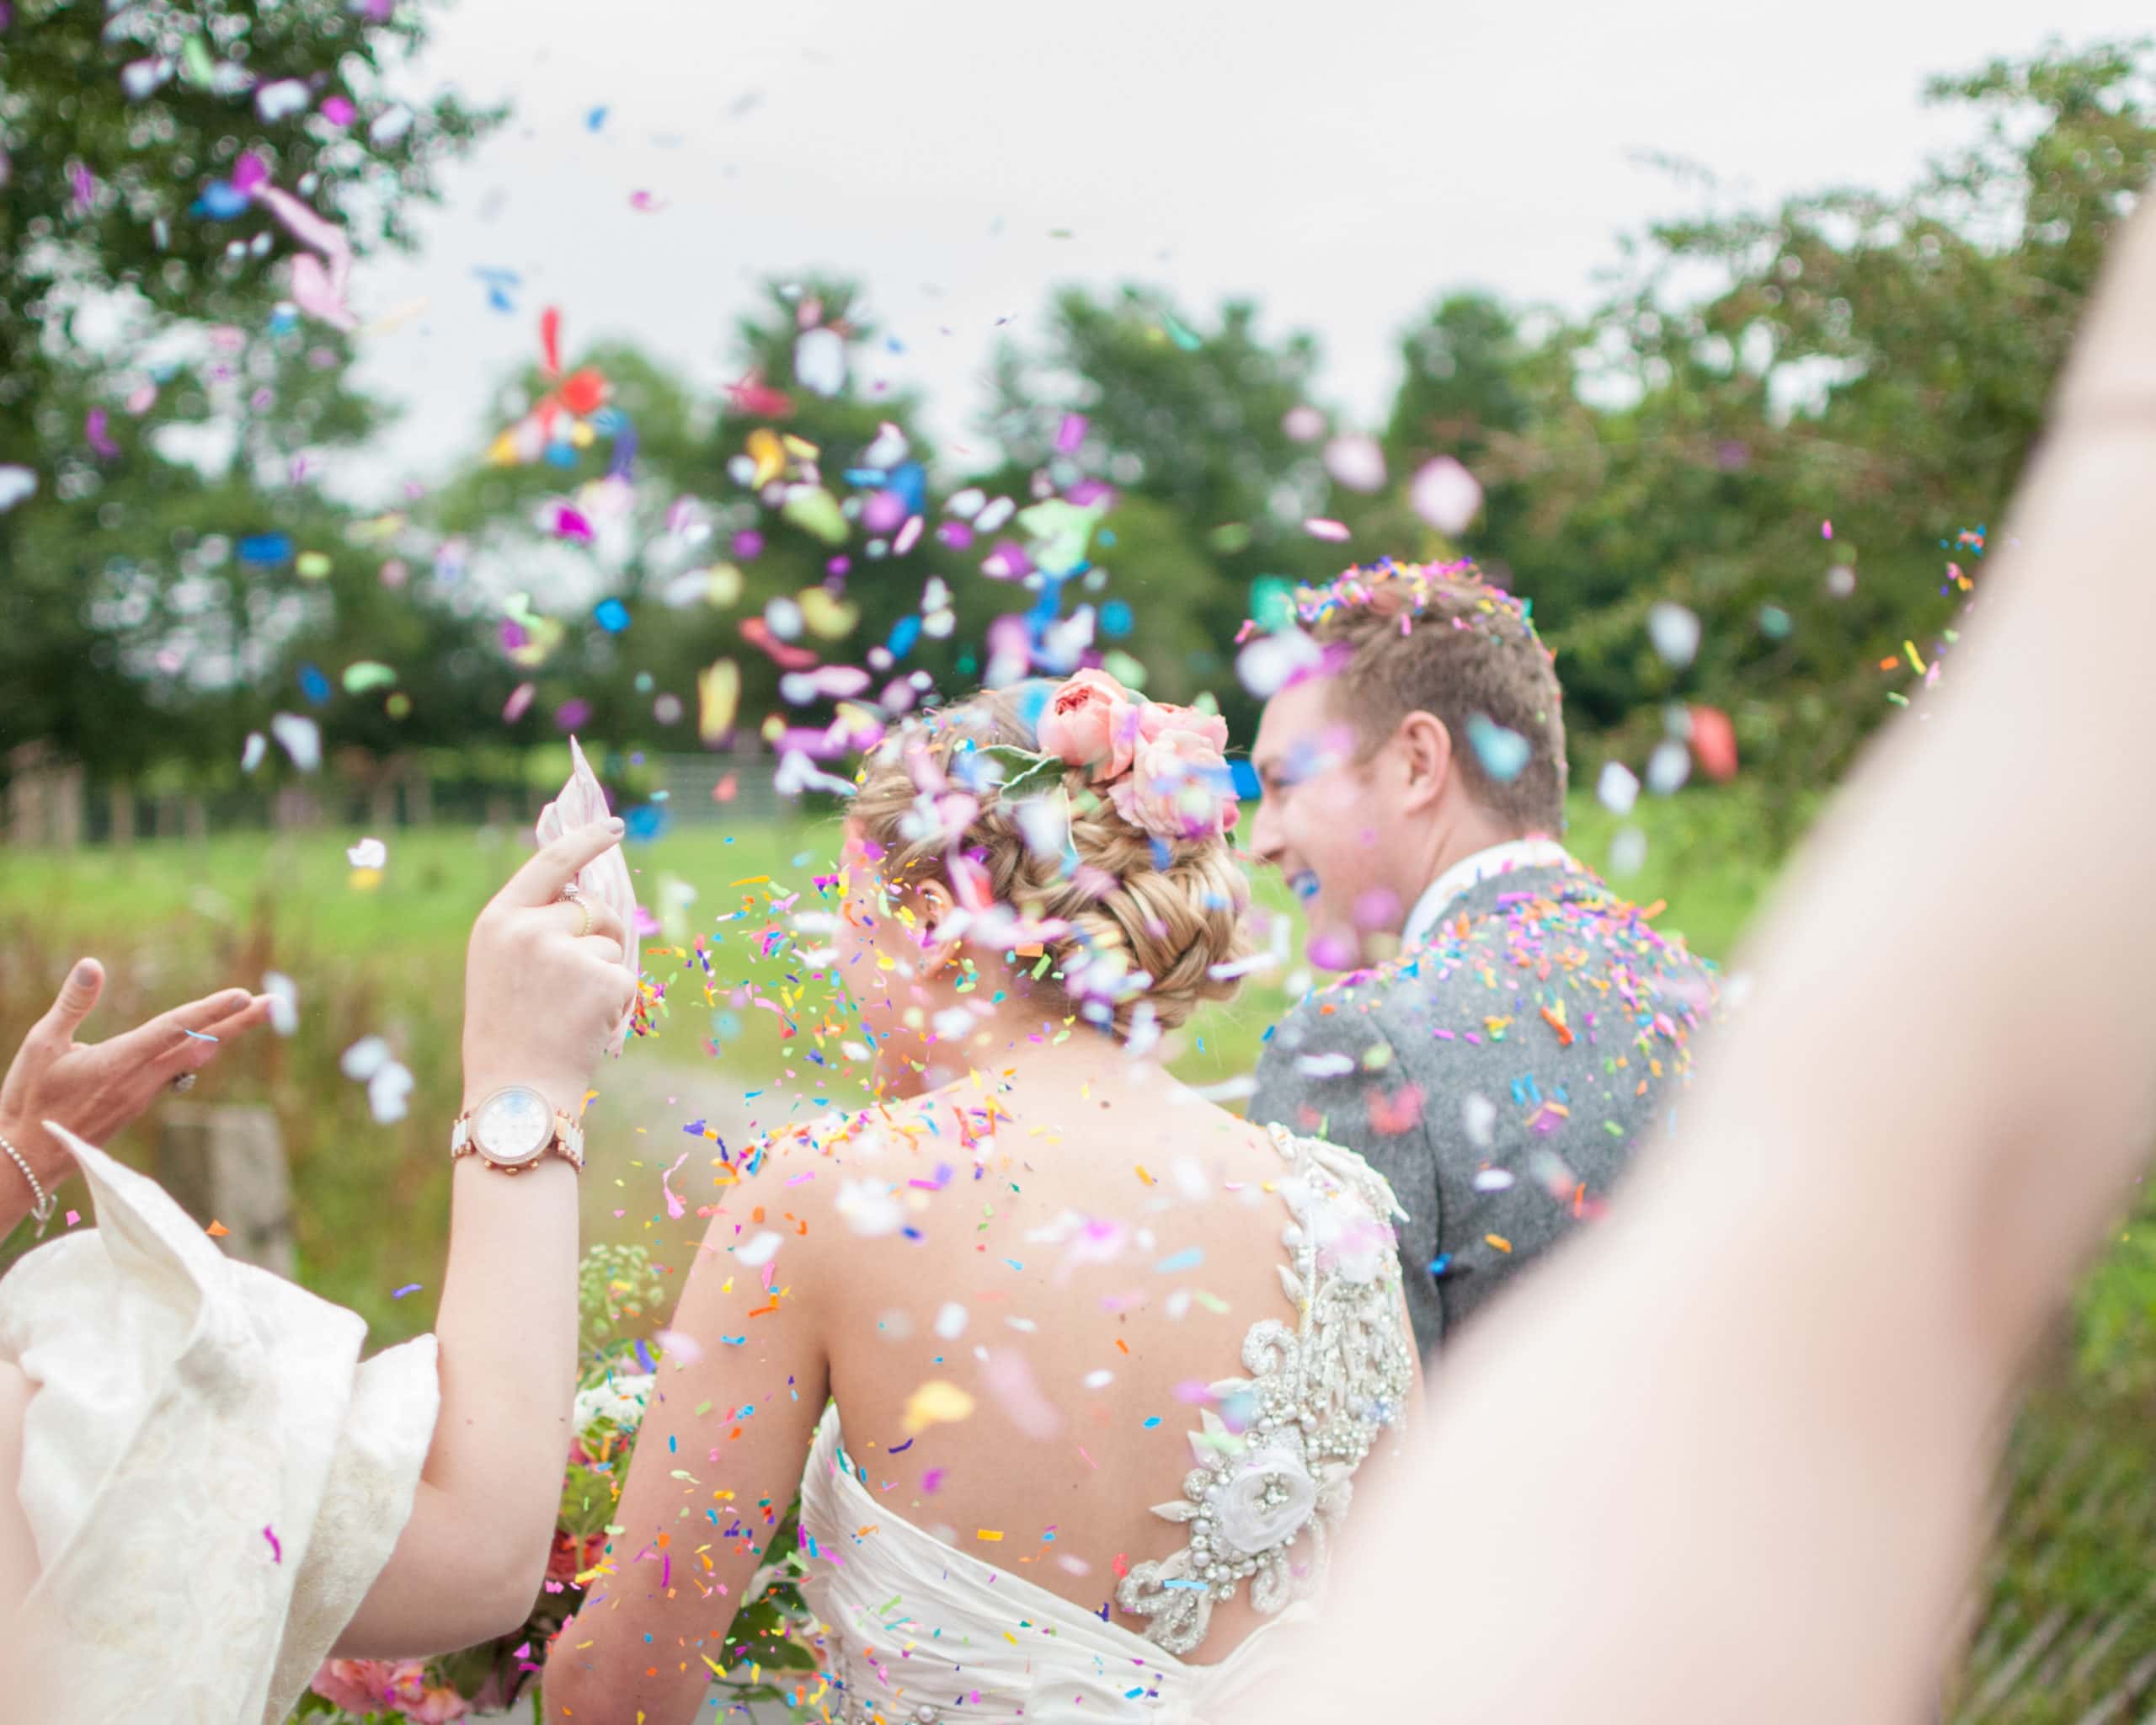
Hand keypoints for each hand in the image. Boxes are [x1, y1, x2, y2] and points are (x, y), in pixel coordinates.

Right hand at [0, 959, 272, 1186]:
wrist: (28, 1156)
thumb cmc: (30, 1098)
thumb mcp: (41, 1044)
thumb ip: (72, 1004)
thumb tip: (93, 964)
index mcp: (120, 1061)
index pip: (174, 1029)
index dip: (208, 1011)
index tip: (242, 995)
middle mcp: (141, 1078)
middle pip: (200, 1043)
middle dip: (239, 1022)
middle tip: (276, 1003)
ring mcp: (144, 1094)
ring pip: (193, 1057)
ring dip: (223, 1034)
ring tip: (253, 1012)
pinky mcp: (139, 1102)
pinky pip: (176, 1071)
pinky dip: (197, 1052)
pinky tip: (209, 1040)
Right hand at [462, 819, 633, 1118]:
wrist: (515, 1095)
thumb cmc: (509, 1035)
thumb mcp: (503, 967)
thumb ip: (534, 927)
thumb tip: (589, 898)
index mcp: (498, 920)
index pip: (550, 863)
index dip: (585, 841)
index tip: (613, 826)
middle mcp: (529, 928)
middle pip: (593, 908)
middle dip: (599, 936)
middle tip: (572, 985)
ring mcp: (566, 952)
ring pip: (611, 946)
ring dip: (603, 976)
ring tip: (568, 1014)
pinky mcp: (601, 978)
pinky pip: (625, 978)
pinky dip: (616, 1002)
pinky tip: (586, 1026)